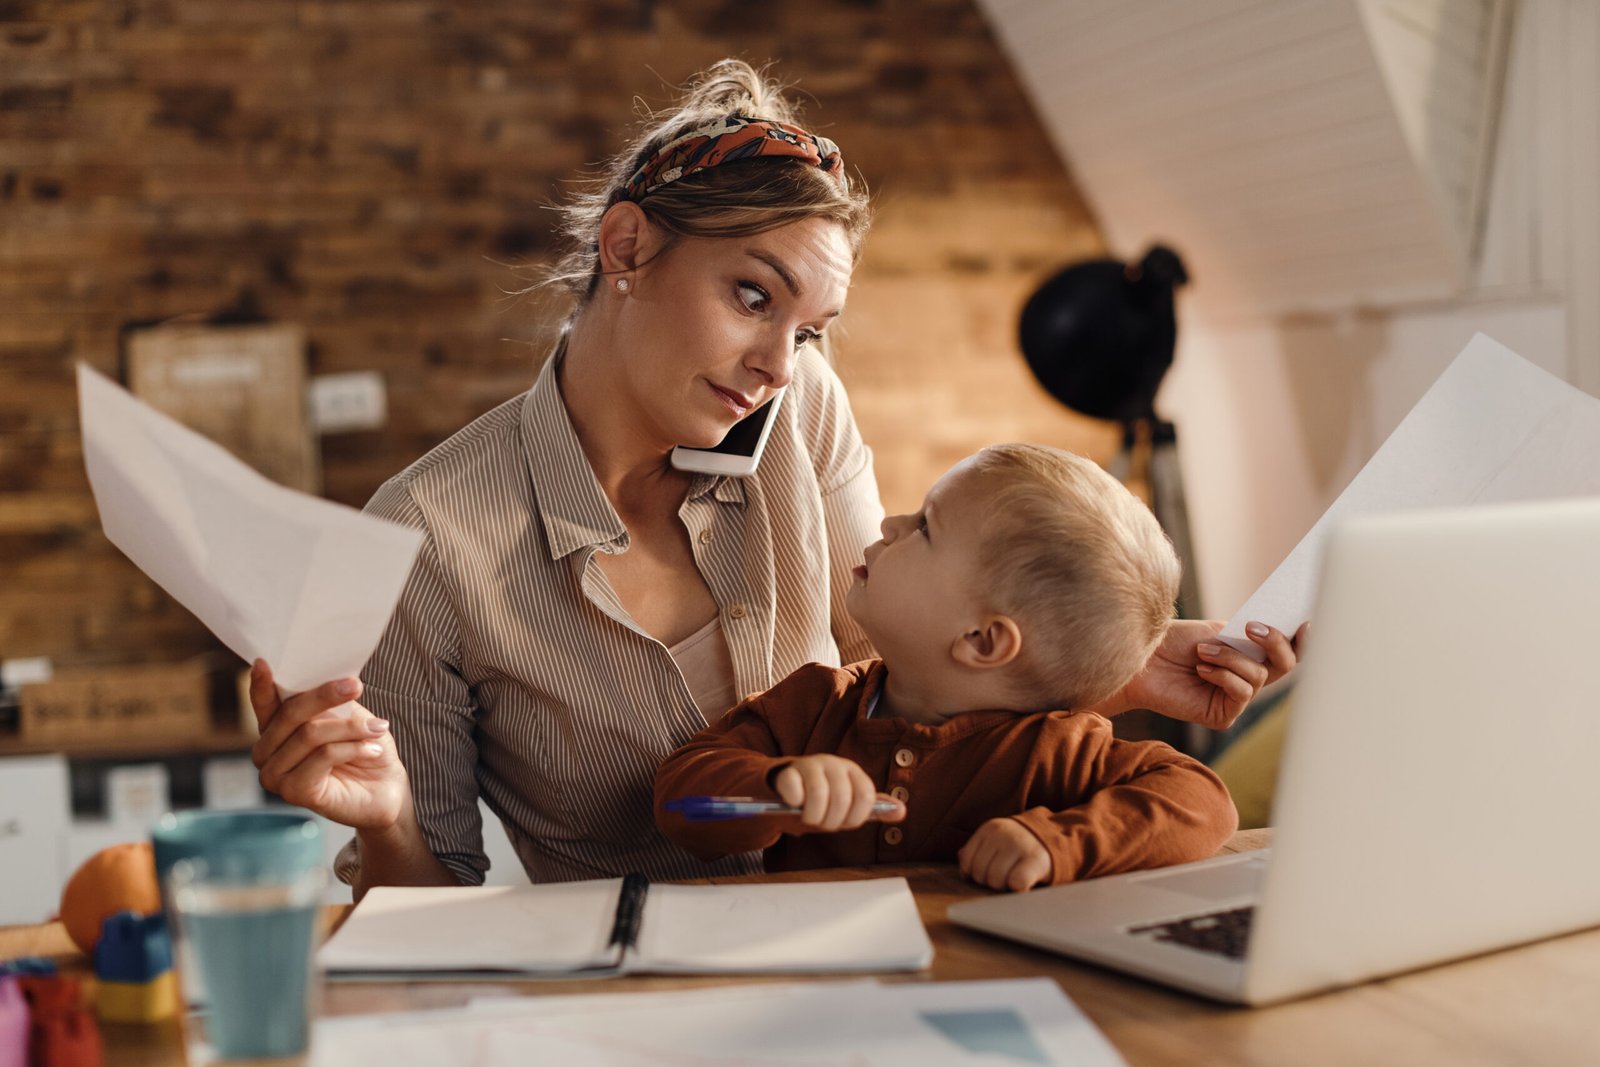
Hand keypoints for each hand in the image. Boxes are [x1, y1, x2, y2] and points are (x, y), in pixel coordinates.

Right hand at [249, 660, 409, 831]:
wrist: (386, 791)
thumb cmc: (365, 751)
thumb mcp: (348, 717)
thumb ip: (328, 704)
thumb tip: (322, 681)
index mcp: (275, 731)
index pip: (263, 703)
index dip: (260, 684)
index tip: (263, 662)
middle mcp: (266, 753)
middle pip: (290, 713)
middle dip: (326, 695)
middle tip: (356, 686)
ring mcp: (275, 776)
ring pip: (310, 733)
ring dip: (351, 727)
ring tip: (377, 729)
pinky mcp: (294, 793)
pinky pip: (324, 756)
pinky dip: (354, 748)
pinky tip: (373, 750)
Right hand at [771, 755, 905, 831]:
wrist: (793, 784)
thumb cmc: (827, 797)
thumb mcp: (851, 804)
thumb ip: (875, 809)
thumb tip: (902, 811)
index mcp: (854, 771)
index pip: (866, 796)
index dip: (856, 818)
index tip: (846, 824)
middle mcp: (834, 764)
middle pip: (842, 797)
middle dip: (833, 821)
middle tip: (825, 824)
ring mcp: (810, 765)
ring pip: (818, 794)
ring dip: (814, 816)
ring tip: (811, 819)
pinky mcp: (789, 771)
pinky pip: (794, 790)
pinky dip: (795, 803)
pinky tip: (795, 804)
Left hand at [958, 818, 1052, 891]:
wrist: (1057, 837)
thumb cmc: (1021, 845)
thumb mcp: (998, 841)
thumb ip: (979, 849)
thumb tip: (962, 862)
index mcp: (990, 829)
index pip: (967, 860)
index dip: (974, 872)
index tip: (988, 872)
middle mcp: (1003, 834)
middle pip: (980, 873)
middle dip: (990, 880)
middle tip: (1005, 876)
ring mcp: (1019, 845)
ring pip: (996, 880)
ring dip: (1004, 886)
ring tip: (1014, 878)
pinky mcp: (1035, 860)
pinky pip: (1016, 883)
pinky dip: (1018, 888)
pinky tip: (1024, 883)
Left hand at [1108, 619, 1306, 730]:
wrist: (1140, 661)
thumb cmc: (1172, 642)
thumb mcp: (1216, 631)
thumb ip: (1248, 637)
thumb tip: (1279, 635)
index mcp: (1248, 655)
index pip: (1286, 650)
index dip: (1302, 639)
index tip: (1306, 621)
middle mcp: (1246, 677)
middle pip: (1286, 665)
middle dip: (1275, 643)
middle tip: (1253, 628)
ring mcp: (1236, 698)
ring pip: (1259, 676)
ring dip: (1231, 658)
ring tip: (1202, 651)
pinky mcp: (1223, 716)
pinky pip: (1242, 693)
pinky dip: (1224, 675)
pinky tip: (1201, 669)